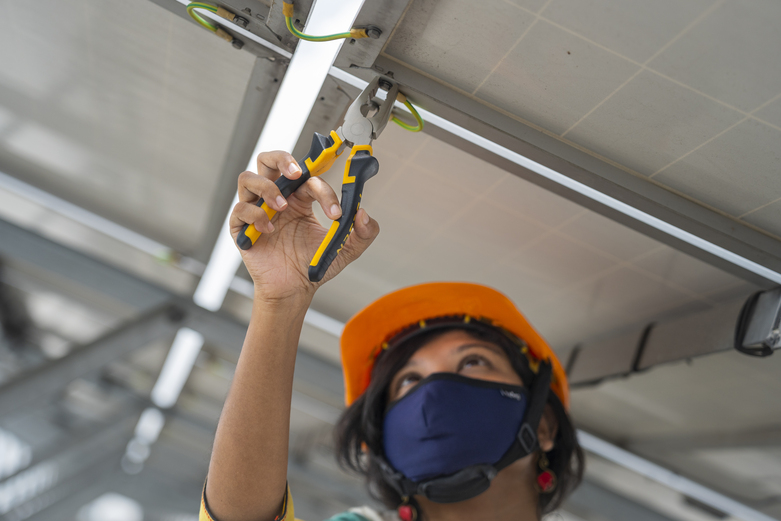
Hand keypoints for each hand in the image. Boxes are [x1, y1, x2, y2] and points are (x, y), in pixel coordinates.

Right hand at [229, 150, 379, 302]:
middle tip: (296, 173)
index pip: (308, 178)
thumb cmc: (314, 266)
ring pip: (248, 178)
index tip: (335, 212)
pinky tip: (270, 230)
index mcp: (301, 199)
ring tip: (282, 207)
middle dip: (281, 158)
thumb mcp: (346, 249)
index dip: (324, 189)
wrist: (295, 290)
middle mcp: (277, 199)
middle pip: (269, 161)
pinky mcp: (242, 228)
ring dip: (267, 188)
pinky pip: (239, 209)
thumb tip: (363, 213)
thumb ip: (364, 233)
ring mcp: (257, 211)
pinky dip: (254, 214)